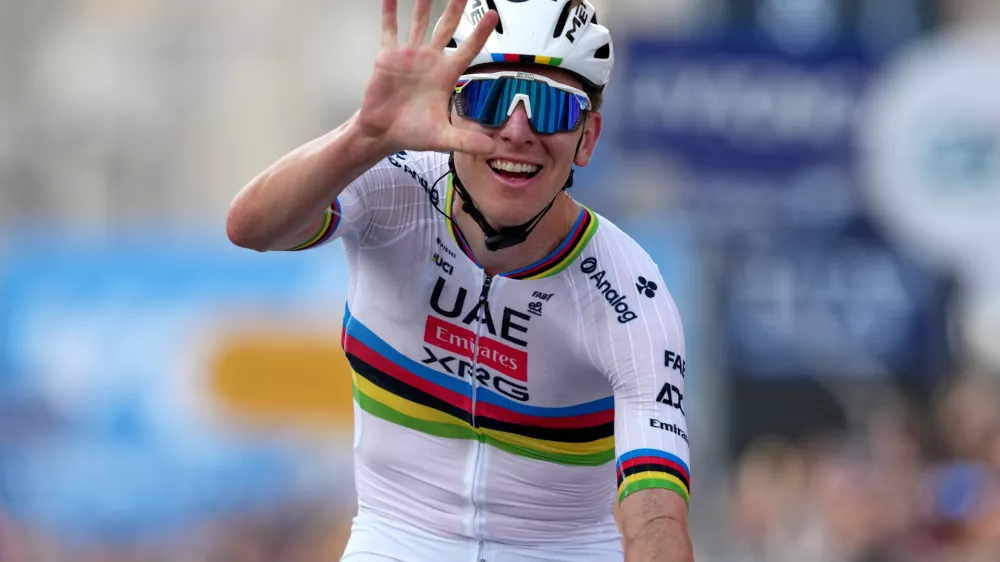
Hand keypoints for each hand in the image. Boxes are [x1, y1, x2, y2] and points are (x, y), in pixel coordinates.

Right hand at [357, 0, 498, 155]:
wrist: (384, 134)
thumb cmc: (414, 133)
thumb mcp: (443, 139)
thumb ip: (466, 141)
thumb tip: (491, 149)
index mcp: (446, 75)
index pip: (468, 49)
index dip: (480, 33)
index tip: (493, 15)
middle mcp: (430, 60)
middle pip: (446, 28)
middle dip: (455, 8)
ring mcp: (409, 56)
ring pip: (419, 23)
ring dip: (423, 4)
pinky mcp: (388, 57)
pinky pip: (390, 30)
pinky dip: (390, 13)